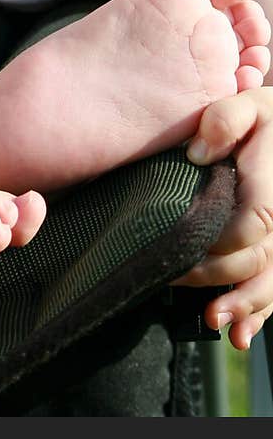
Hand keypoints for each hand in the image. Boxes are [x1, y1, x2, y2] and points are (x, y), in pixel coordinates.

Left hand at [172, 86, 272, 349]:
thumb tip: (197, 153)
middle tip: (174, 282)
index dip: (218, 241)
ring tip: (215, 322)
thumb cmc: (263, 118)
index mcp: (272, 188)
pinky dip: (259, 313)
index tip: (180, 247)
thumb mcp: (246, 104)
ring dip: (244, 306)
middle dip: (221, 279)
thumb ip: (225, 120)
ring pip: (271, 282)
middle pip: (257, 260)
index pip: (251, 224)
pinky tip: (238, 334)